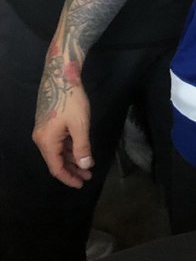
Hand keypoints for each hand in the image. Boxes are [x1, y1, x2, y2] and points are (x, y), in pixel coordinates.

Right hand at [33, 50, 93, 188]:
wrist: (61, 76)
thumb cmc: (71, 100)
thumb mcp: (80, 125)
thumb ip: (82, 147)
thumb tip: (84, 166)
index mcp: (46, 142)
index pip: (56, 168)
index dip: (69, 178)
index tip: (81, 184)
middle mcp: (42, 139)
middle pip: (57, 161)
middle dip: (73, 170)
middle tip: (88, 176)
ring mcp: (44, 131)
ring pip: (59, 151)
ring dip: (73, 159)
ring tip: (88, 166)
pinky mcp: (49, 124)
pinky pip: (59, 142)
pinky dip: (70, 148)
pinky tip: (82, 151)